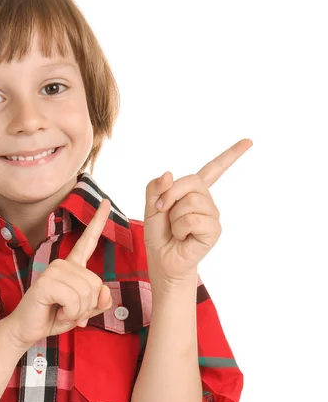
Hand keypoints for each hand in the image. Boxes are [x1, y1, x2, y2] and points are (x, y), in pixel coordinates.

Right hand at [4, 198, 113, 348]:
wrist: (28, 330)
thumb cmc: (54, 317)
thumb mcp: (83, 311)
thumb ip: (98, 302)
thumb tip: (104, 291)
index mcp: (73, 266)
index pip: (88, 241)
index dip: (98, 222)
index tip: (106, 202)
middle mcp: (63, 263)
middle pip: (95, 283)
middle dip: (87, 305)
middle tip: (69, 311)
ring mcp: (53, 270)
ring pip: (86, 293)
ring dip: (77, 311)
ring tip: (62, 311)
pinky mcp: (46, 282)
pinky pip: (73, 299)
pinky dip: (70, 313)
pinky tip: (57, 312)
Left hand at [144, 138, 252, 286]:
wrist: (162, 260)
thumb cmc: (159, 234)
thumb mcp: (151, 207)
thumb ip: (155, 188)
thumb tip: (168, 174)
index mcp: (193, 192)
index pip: (214, 170)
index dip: (231, 155)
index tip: (249, 141)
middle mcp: (206, 201)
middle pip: (191, 181)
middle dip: (170, 195)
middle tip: (163, 211)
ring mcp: (212, 215)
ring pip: (191, 201)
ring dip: (174, 216)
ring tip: (176, 229)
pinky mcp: (214, 230)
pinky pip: (193, 219)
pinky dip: (181, 228)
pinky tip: (183, 237)